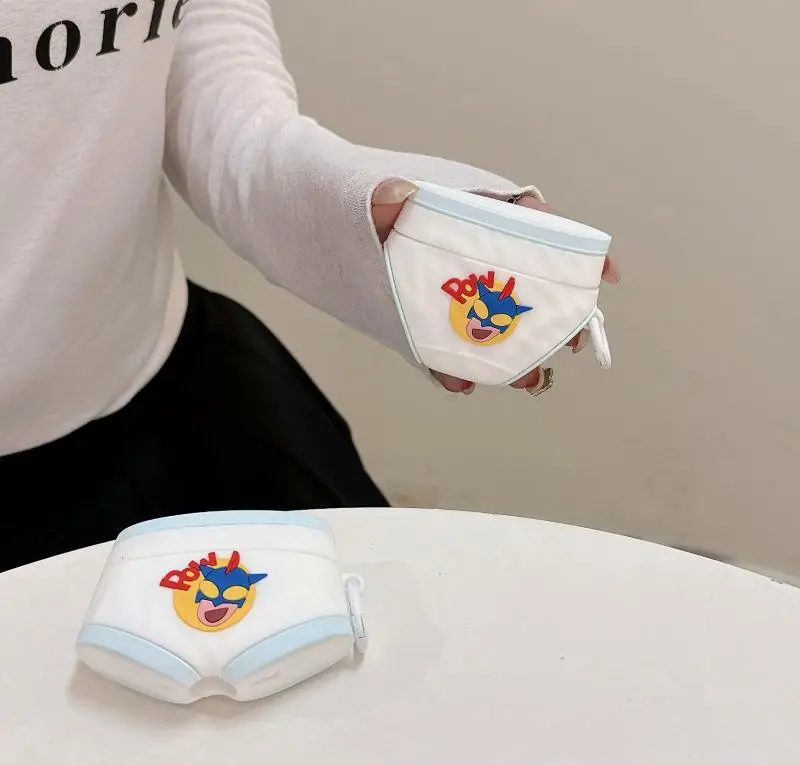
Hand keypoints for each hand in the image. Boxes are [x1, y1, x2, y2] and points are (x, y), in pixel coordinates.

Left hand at [372, 179, 619, 393]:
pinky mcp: (427, 321)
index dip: (575, 248)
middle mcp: (473, 257)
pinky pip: (448, 348)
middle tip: (575, 342)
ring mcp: (453, 293)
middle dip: (556, 315)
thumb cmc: (366, 205)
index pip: (535, 225)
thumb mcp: (378, 193)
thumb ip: (388, 196)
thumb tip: (398, 198)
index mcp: (474, 215)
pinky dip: (455, 369)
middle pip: (528, 284)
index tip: (604, 273)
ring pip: (495, 324)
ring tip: (526, 378)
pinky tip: (461, 384)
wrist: (328, 229)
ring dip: (515, 354)